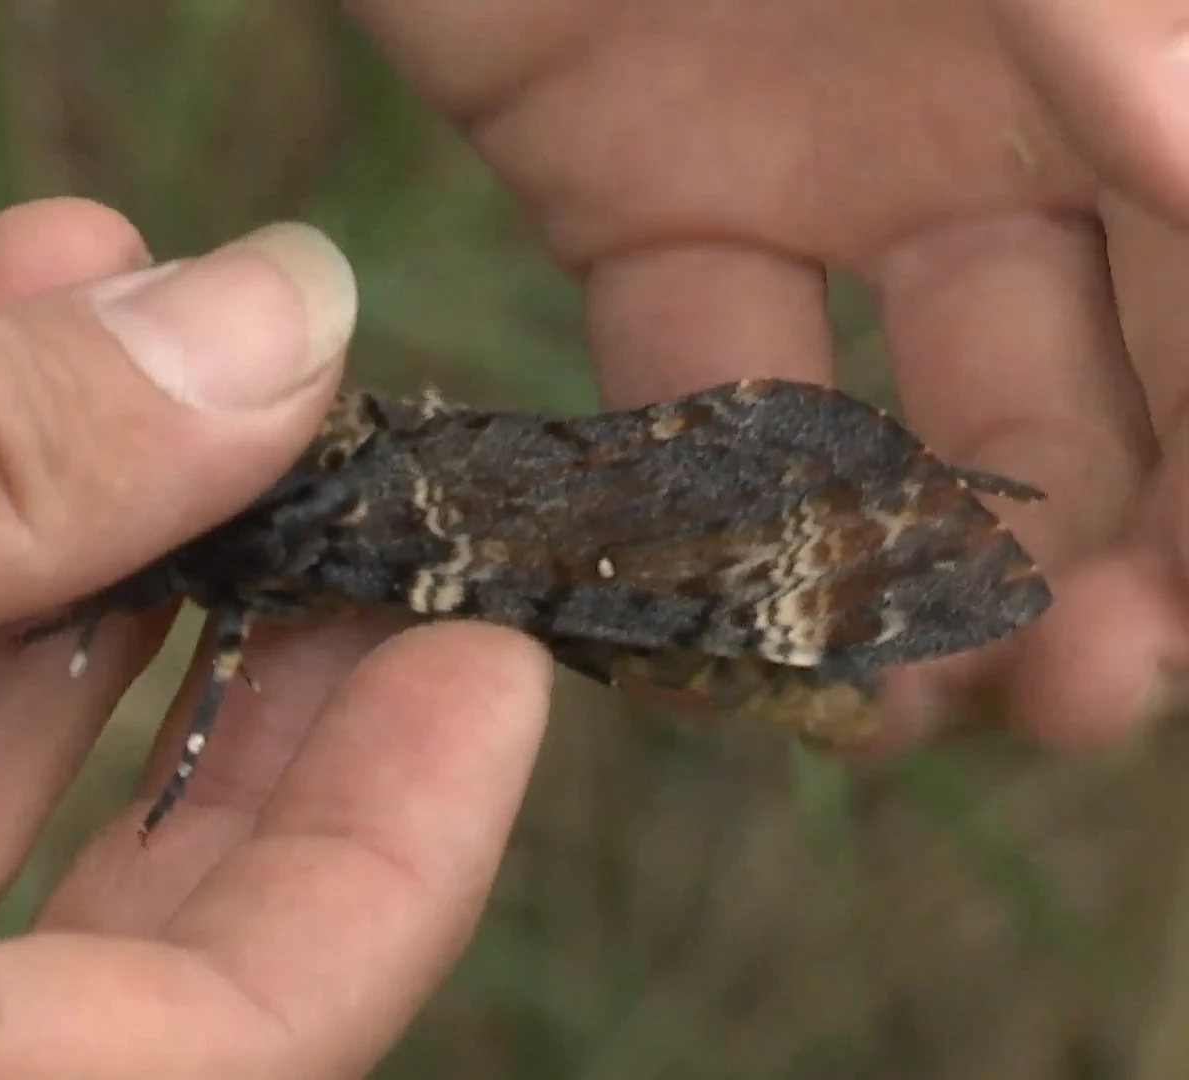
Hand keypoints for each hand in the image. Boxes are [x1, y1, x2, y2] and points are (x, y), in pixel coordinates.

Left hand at [346, 0, 1188, 748]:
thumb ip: (1090, 3)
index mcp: (1134, 33)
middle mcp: (1015, 101)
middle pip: (1112, 377)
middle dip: (1122, 547)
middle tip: (1089, 692)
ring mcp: (830, 154)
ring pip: (913, 417)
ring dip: (929, 573)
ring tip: (907, 705)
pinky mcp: (638, 191)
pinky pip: (691, 391)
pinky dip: (711, 513)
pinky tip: (728, 634)